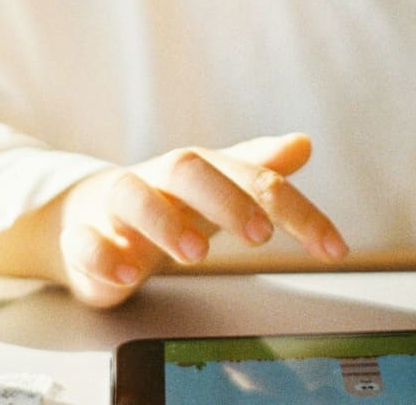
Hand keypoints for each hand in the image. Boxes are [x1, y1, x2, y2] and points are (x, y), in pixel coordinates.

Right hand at [56, 133, 347, 307]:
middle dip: (227, 200)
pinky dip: (102, 253)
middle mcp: (161, 179)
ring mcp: (118, 205)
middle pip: (190, 170)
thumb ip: (260, 169)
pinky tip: (127, 273)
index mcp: (202, 168)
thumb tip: (304, 142)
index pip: (255, 178)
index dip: (296, 212)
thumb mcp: (220, 186)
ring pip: (133, 196)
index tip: (332, 248)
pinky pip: (84, 239)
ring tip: (195, 254)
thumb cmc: (171, 200)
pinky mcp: (83, 234)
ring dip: (164, 222)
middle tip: (260, 236)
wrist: (92, 213)